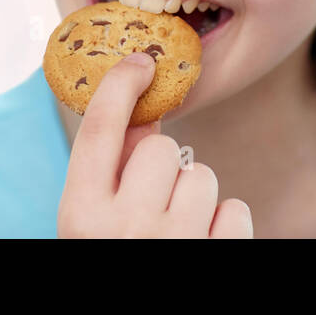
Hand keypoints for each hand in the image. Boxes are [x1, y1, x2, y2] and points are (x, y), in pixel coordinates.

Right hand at [56, 51, 252, 237]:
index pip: (99, 129)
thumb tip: (141, 113)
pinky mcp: (216, 253)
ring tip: (177, 232)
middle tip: (155, 202)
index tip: (141, 61)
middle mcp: (124, 228)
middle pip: (161, 147)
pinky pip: (234, 209)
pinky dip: (223, 224)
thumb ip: (110, 173)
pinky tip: (201, 242)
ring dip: (195, 198)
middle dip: (163, 164)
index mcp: (81, 217)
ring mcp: (174, 242)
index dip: (120, 86)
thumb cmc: (116, 251)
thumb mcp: (93, 223)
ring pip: (202, 176)